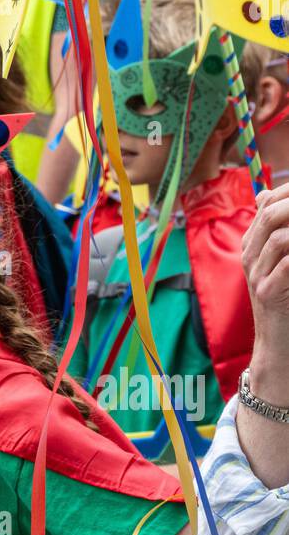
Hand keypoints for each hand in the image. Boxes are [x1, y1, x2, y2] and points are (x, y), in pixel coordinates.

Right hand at [242, 183, 288, 404]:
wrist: (276, 342)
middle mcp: (249, 254)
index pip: (267, 203)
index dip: (288, 192)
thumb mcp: (276, 262)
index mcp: (251, 243)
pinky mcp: (267, 292)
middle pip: (271, 214)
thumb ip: (273, 232)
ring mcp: (256, 273)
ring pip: (278, 237)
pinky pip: (286, 265)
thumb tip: (266, 195)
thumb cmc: (283, 300)